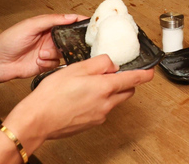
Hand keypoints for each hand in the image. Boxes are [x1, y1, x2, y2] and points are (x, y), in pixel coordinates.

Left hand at [0, 13, 87, 87]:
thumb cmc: (8, 41)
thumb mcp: (30, 25)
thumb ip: (52, 20)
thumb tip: (70, 16)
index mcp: (47, 25)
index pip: (67, 22)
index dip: (78, 22)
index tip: (89, 24)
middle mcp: (49, 38)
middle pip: (69, 39)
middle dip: (66, 43)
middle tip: (59, 44)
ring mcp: (48, 52)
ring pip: (63, 53)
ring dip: (53, 54)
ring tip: (41, 54)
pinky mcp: (46, 64)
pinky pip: (57, 64)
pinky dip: (49, 63)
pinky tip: (38, 62)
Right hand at [10, 55, 153, 141]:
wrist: (37, 120)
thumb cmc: (52, 95)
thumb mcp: (76, 68)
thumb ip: (98, 63)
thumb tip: (112, 64)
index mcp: (104, 88)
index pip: (133, 80)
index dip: (144, 75)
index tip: (151, 72)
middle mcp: (106, 104)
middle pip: (126, 91)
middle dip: (125, 82)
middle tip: (113, 74)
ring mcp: (99, 116)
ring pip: (113, 101)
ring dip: (109, 92)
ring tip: (89, 85)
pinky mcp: (91, 123)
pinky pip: (101, 110)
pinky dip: (98, 102)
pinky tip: (81, 97)